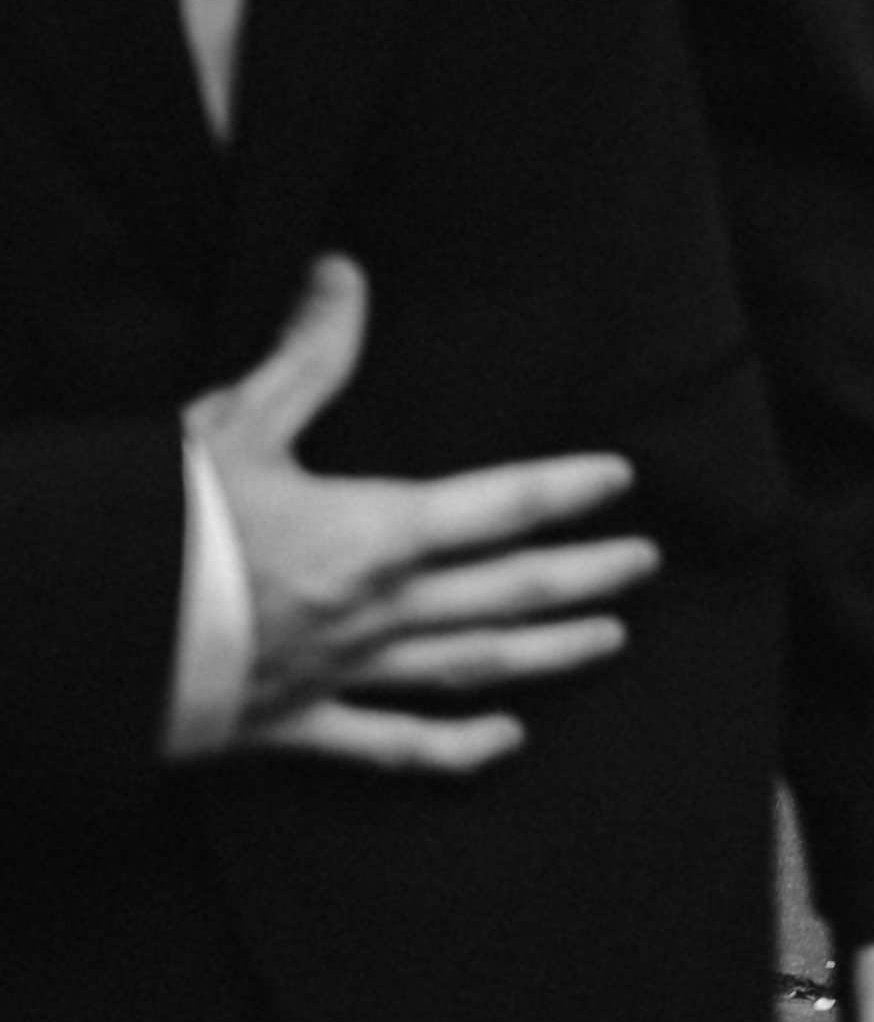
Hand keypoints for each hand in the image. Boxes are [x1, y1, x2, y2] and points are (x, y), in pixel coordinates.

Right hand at [194, 255, 660, 774]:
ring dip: (547, 652)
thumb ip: (307, 355)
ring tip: (609, 640)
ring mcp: (342, 674)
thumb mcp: (236, 422)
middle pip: (507, 591)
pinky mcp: (295, 726)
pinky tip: (506, 743)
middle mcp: (376, 609)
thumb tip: (344, 272)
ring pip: (470, 666)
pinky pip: (389, 745)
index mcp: (372, 531)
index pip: (497, 505)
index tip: (620, 480)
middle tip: (645, 563)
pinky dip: (452, 749)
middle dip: (583, 575)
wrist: (80, 632)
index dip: (564, 491)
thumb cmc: (162, 525)